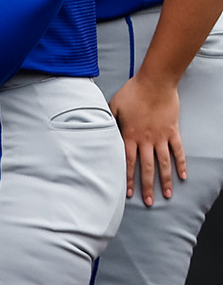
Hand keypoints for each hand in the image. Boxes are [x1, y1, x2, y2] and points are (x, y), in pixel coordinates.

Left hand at [110, 73, 185, 204]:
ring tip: (167, 195)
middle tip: (148, 202)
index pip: (127, 162)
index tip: (127, 192)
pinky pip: (178, 151)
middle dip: (146, 186)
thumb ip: (108, 121)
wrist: (155, 82)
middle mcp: (145, 140)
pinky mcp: (173, 131)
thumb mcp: (113, 106)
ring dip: (165, 180)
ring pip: (163, 163)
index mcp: (129, 135)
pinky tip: (183, 176)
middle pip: (146, 168)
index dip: (127, 178)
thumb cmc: (132, 92)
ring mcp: (161, 137)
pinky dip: (181, 164)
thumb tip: (100, 131)